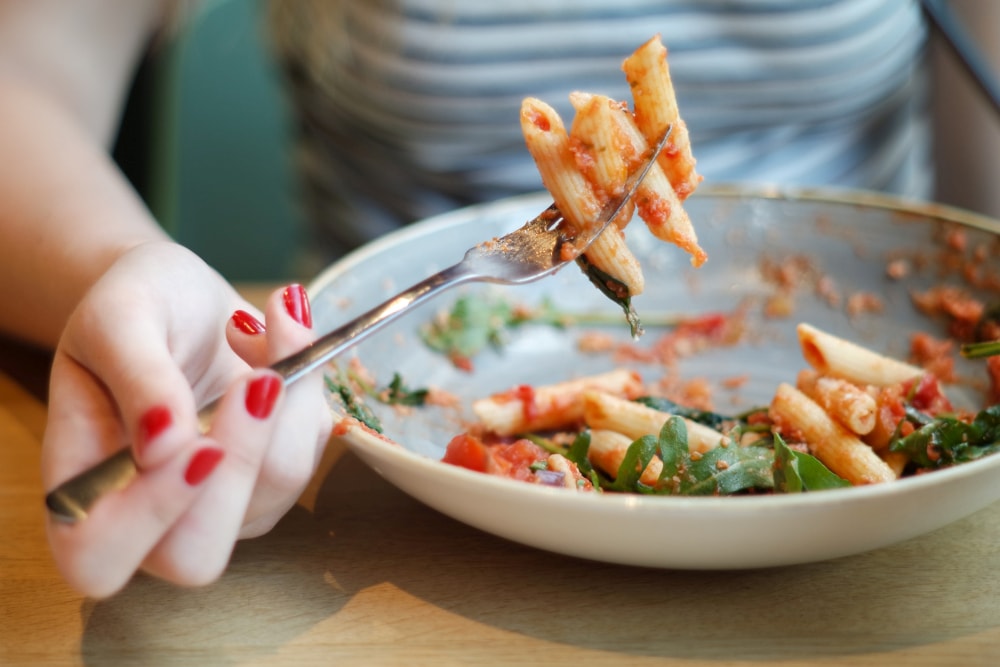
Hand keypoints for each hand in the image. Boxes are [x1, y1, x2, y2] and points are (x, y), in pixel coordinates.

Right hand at [42, 241, 331, 596]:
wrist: (180, 295)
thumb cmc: (134, 307)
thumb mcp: (119, 316)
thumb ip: (137, 377)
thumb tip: (163, 443)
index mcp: (82, 490)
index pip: (97, 557)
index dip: (150, 516)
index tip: (199, 441)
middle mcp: (151, 518)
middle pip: (198, 556)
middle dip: (241, 462)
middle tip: (256, 377)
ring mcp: (221, 506)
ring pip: (276, 489)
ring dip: (288, 400)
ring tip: (265, 326)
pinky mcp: (275, 477)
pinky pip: (312, 447)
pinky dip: (307, 382)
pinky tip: (277, 334)